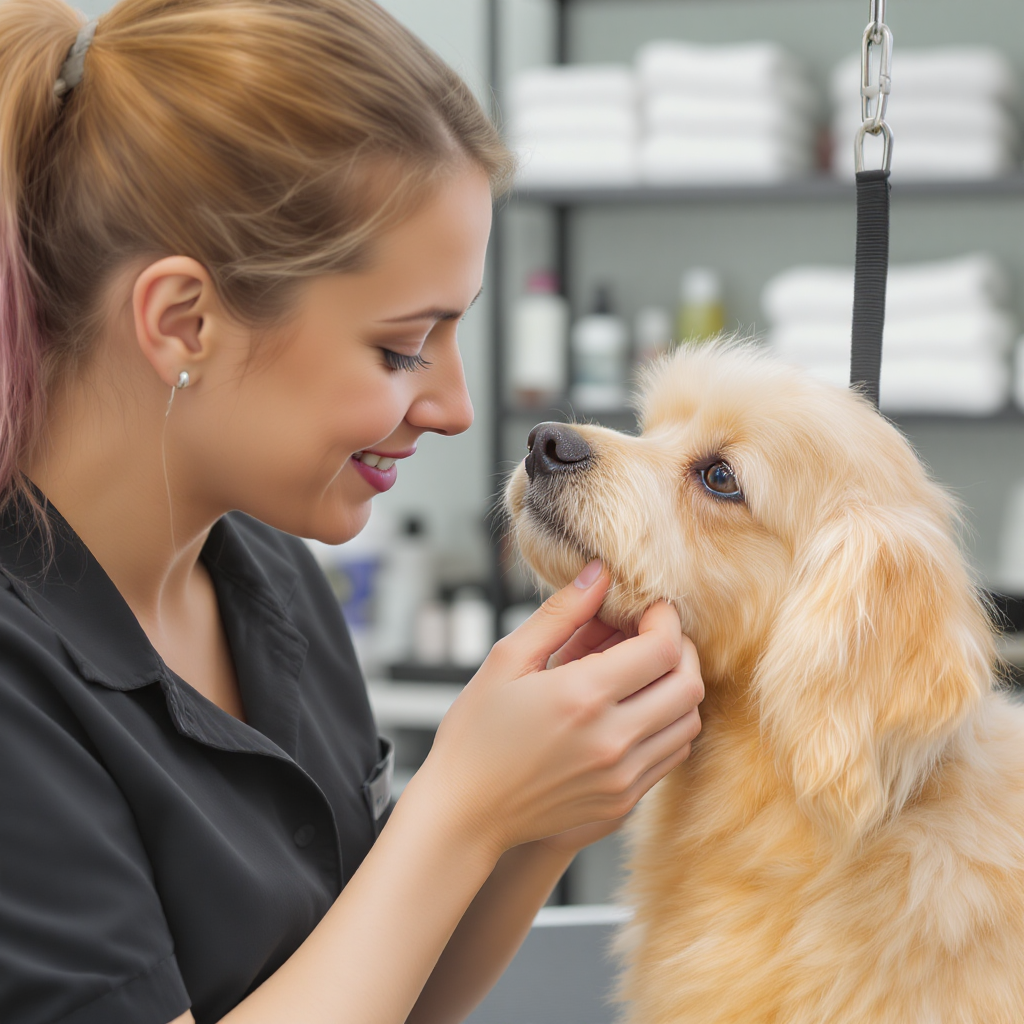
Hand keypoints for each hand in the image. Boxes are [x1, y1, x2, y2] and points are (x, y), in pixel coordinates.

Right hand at [414, 561, 703, 860]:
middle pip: (689, 685)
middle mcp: (612, 740)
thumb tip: (599, 573)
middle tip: (653, 635)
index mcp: (582, 697)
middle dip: (681, 649)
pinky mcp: (623, 802)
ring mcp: (622, 778)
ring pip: (688, 722)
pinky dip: (667, 725)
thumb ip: (560, 614)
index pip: (663, 649)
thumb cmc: (476, 731)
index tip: (650, 609)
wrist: (463, 813)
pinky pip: (672, 756)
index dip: (665, 620)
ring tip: (644, 672)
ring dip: (678, 688)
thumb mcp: (507, 660)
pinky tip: (634, 710)